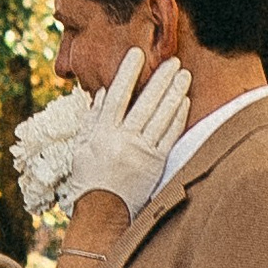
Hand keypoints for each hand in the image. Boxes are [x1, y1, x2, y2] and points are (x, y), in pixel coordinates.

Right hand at [62, 48, 190, 212]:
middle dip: (160, 79)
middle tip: (173, 61)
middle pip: (145, 103)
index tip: (136, 54)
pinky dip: (178, 117)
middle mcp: (122, 140)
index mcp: (102, 133)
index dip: (127, 73)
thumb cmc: (89, 180)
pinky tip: (184, 102)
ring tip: (183, 75)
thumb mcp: (82, 149)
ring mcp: (141, 152)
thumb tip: (100, 94)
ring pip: (161, 116)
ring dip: (174, 93)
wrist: (103, 213)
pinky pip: (169, 136)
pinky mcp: (155, 164)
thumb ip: (91, 120)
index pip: (116, 96)